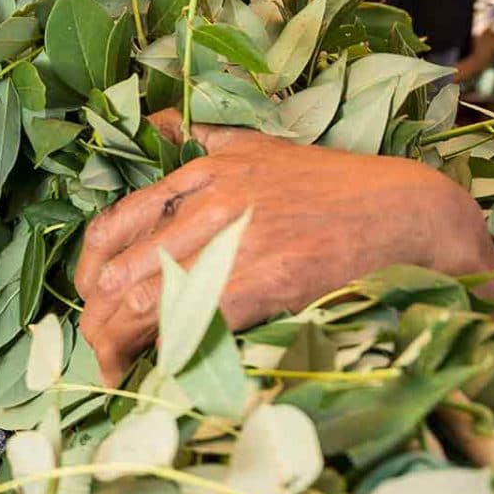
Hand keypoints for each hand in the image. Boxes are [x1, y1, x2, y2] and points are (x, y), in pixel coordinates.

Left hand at [75, 113, 493, 382]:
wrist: (405, 212)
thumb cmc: (332, 184)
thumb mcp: (261, 146)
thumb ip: (203, 138)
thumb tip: (157, 122)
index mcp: (201, 175)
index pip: (112, 227)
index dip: (88, 272)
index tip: (89, 299)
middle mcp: (209, 206)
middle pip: (119, 273)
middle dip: (96, 320)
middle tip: (99, 348)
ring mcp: (236, 245)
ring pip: (146, 303)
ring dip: (121, 344)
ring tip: (117, 369)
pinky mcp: (265, 284)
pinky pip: (193, 324)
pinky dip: (166, 351)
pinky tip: (158, 370)